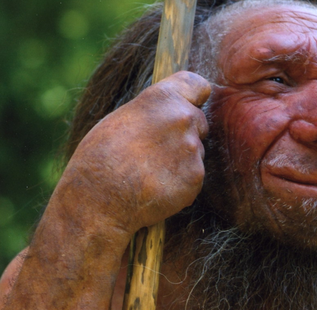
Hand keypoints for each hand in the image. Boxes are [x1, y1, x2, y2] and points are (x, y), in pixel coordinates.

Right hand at [60, 70, 210, 236]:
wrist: (99, 200)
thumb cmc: (100, 158)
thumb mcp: (122, 118)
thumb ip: (153, 111)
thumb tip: (171, 111)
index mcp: (162, 98)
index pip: (198, 85)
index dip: (194, 97)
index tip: (191, 104)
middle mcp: (183, 119)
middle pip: (198, 121)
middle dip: (185, 133)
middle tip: (157, 150)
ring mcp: (192, 150)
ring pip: (196, 151)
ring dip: (182, 160)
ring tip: (151, 172)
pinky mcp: (196, 178)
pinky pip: (195, 176)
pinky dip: (181, 182)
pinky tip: (158, 187)